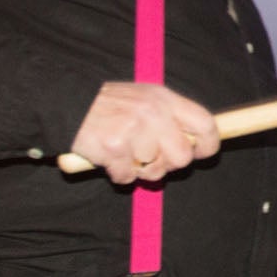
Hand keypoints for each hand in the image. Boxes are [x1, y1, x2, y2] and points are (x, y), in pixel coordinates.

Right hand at [67, 80, 222, 184]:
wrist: (67, 103)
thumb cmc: (109, 106)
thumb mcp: (144, 99)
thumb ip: (169, 118)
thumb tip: (194, 145)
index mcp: (164, 99)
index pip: (205, 123)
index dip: (209, 144)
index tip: (201, 154)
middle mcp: (153, 112)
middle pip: (183, 156)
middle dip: (168, 164)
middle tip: (149, 158)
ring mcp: (133, 129)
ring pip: (154, 170)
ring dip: (138, 170)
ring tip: (125, 153)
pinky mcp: (114, 147)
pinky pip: (126, 177)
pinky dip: (117, 174)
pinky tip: (108, 158)